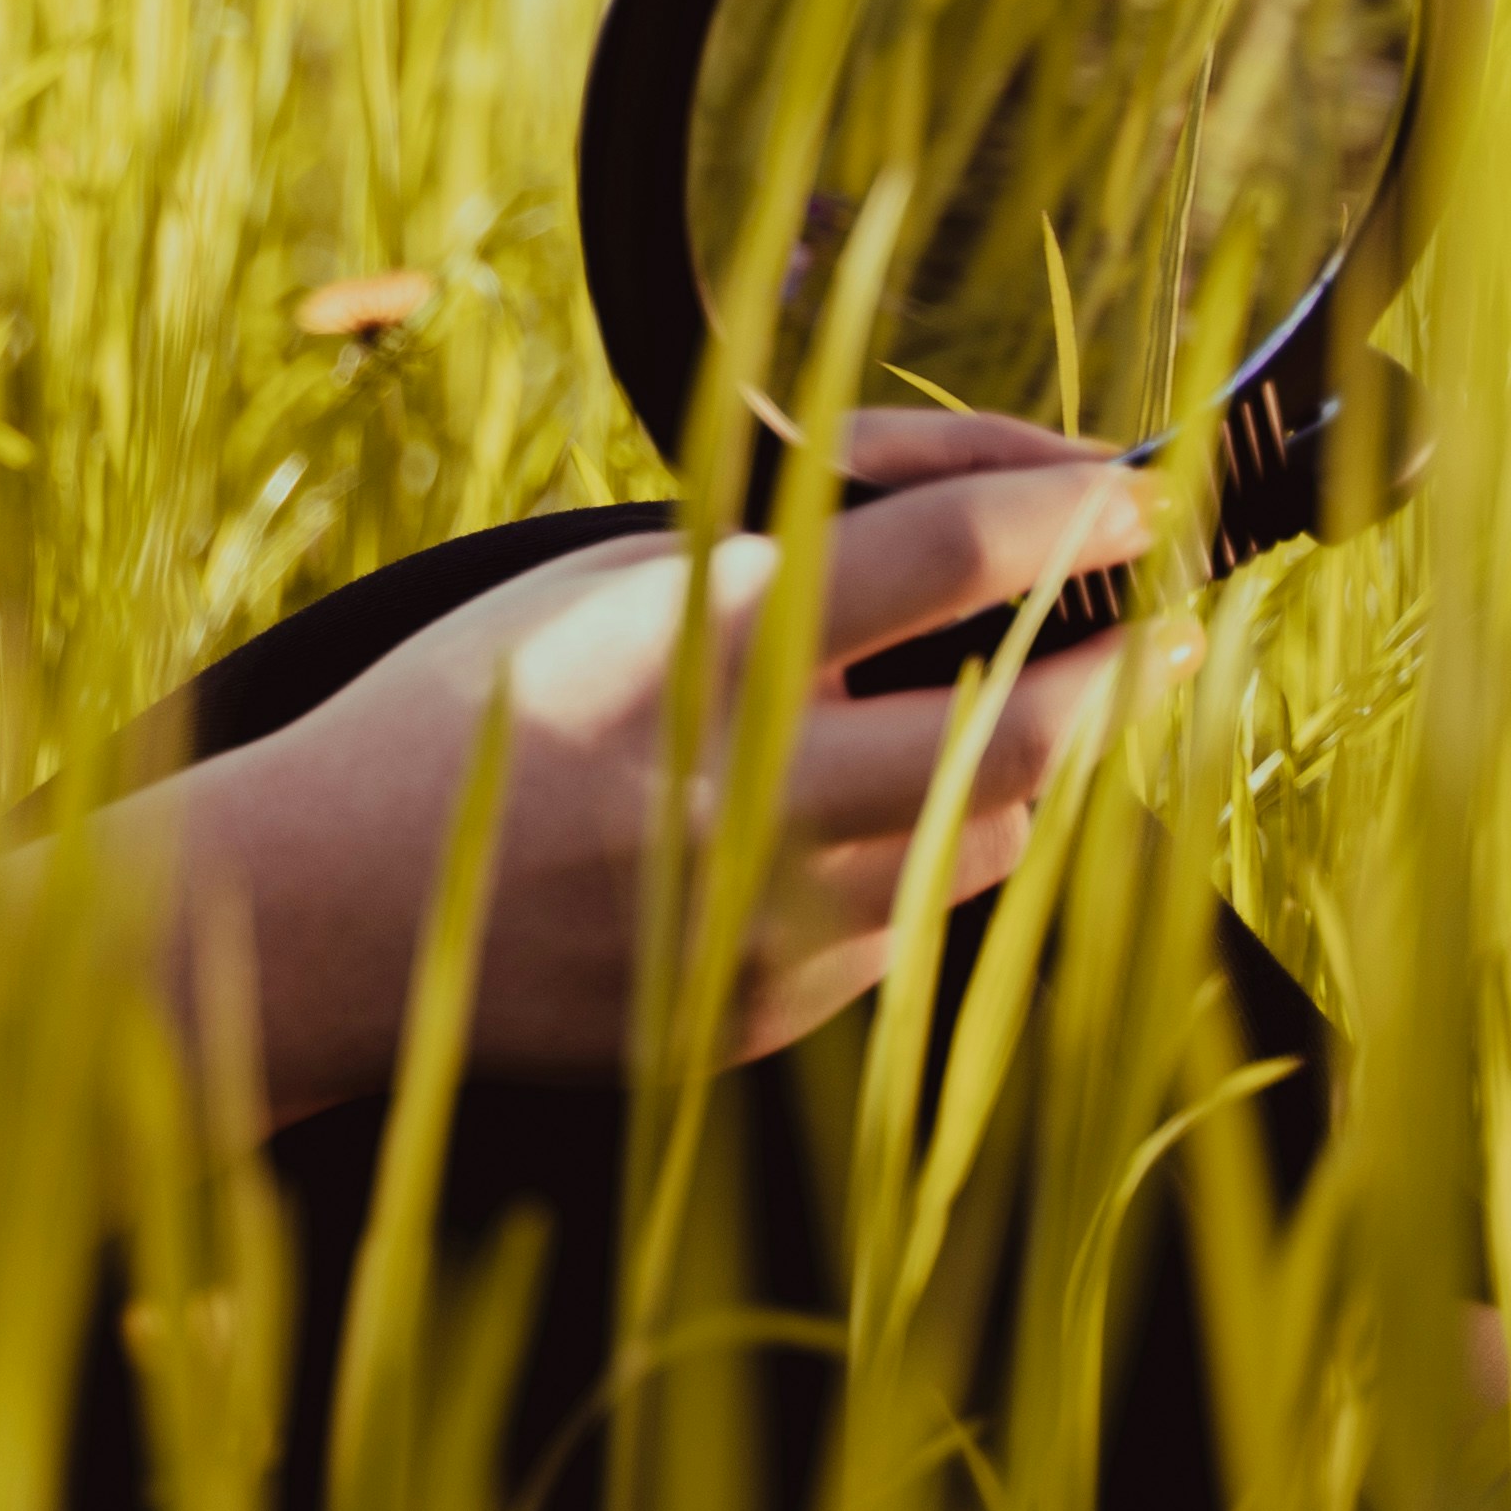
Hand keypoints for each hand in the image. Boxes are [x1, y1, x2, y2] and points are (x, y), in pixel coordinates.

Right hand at [227, 419, 1155, 1078]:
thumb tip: (986, 522)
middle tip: (1175, 630)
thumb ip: (785, 555)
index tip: (1136, 494)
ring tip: (1008, 717)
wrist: (335, 909)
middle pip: (1025, 732)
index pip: (944, 559)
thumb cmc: (470, 704)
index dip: (1070, 514)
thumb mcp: (610, 576)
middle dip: (1128, 672)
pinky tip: (845, 825)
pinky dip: (908, 860)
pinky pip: (902, 924)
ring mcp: (763, 924)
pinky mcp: (764, 1016)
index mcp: (694, 646)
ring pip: (988, 842)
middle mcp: (746, 791)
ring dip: (1022, 770)